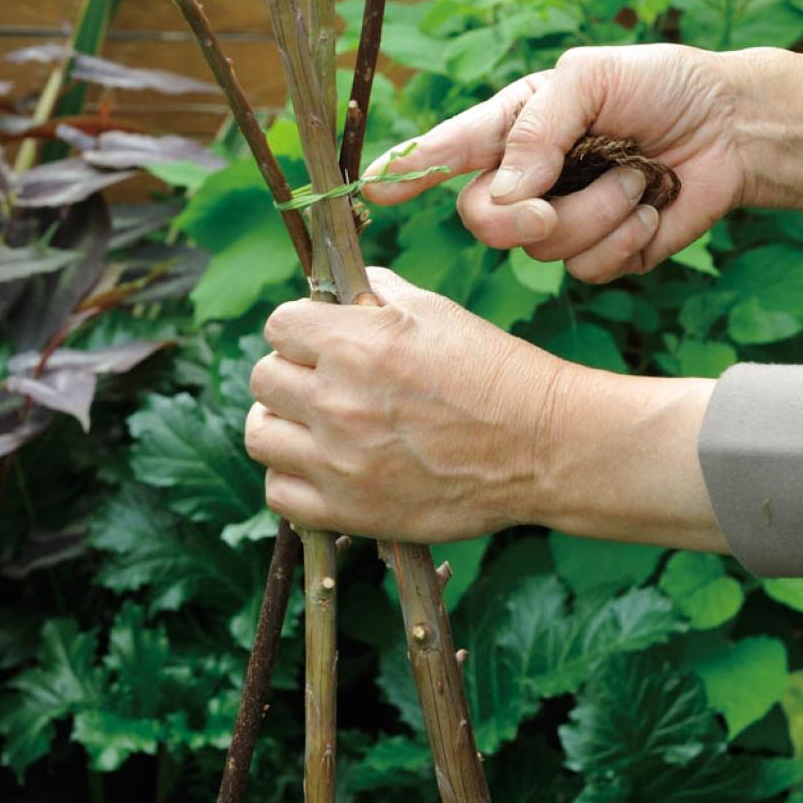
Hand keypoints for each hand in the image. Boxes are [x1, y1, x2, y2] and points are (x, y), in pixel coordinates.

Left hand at [245, 268, 724, 549]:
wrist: (542, 445)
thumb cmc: (494, 371)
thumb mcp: (434, 311)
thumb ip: (374, 292)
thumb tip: (335, 290)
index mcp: (353, 344)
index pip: (278, 326)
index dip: (298, 330)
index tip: (318, 342)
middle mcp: (336, 401)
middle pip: (262, 379)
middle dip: (289, 374)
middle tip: (322, 383)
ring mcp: (338, 461)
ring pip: (259, 436)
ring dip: (280, 426)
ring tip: (313, 427)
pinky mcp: (349, 511)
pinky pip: (279, 494)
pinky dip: (292, 480)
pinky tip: (321, 468)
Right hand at [362, 44, 802, 283]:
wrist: (735, 126)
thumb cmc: (662, 85)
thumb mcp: (592, 77)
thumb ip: (538, 128)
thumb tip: (505, 192)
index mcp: (513, 127)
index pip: (446, 152)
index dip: (406, 172)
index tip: (373, 189)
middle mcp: (528, 178)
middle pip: (480, 221)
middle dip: (515, 217)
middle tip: (549, 201)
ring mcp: (564, 220)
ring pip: (540, 249)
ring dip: (597, 213)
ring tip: (637, 177)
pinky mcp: (605, 253)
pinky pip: (590, 269)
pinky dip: (625, 239)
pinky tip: (651, 208)